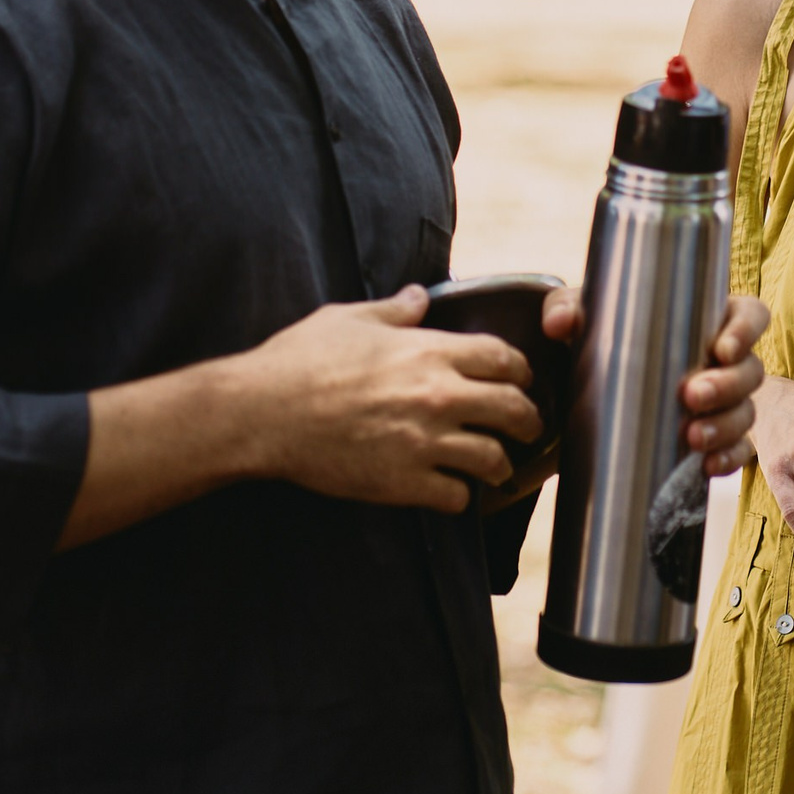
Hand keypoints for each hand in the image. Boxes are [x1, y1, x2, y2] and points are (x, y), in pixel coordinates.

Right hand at [239, 285, 543, 512]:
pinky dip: (460, 497)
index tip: (521, 381)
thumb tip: (420, 296)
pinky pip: (456, 497)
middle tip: (530, 430)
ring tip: (497, 469)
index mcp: (429, 350)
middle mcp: (437, 394)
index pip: (503, 358)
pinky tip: (452, 492)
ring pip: (492, 458)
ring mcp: (423, 441)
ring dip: (500, 465)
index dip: (520, 371)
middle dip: (529, 421)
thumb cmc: (300, 360)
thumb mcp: (349, 319)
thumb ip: (394, 309)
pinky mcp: (404, 482)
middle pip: (513, 409)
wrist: (263, 412)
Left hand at [544, 289, 768, 476]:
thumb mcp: (582, 317)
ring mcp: (724, 402)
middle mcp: (723, 361)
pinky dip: (728, 458)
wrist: (585, 390)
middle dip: (726, 386)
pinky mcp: (715, 438)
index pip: (750, 315)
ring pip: (746, 412)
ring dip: (725, 425)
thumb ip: (567, 310)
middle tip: (690, 395)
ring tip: (692, 437)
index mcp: (707, 319)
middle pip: (750, 370)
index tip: (721, 348)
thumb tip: (559, 324)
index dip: (746, 330)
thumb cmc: (599, 338)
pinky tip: (705, 466)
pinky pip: (737, 451)